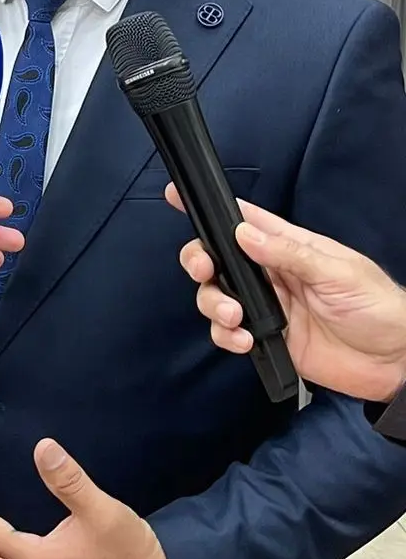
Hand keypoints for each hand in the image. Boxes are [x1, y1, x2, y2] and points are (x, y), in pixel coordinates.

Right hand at [167, 185, 405, 402]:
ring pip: (215, 296)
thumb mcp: (339, 272)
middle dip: (199, 262)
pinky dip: (227, 337)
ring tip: (235, 317)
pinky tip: (245, 341)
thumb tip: (244, 234)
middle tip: (204, 272)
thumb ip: (290, 254)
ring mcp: (266, 306)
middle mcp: (271, 274)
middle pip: (216, 259)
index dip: (210, 209)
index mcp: (290, 248)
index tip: (175, 196)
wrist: (395, 362)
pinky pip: (228, 333)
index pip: (244, 220)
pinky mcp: (266, 338)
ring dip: (213, 304)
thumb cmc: (378, 307)